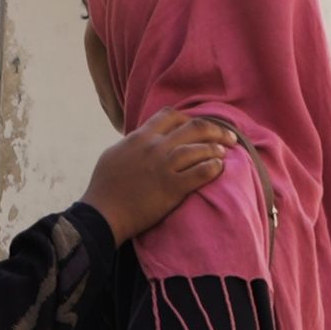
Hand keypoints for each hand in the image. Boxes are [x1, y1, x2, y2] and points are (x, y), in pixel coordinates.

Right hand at [80, 109, 236, 244]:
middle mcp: (154, 147)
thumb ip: (132, 143)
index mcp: (140, 137)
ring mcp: (164, 166)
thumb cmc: (104, 187)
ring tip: (224, 154)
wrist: (102, 213)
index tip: (198, 128)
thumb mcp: (114, 154)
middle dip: (215, 130)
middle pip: (193, 128)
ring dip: (216, 149)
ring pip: (200, 148)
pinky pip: (201, 172)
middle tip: (228, 138)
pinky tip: (219, 169)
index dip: (189, 119)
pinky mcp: (172, 187)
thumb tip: (141, 137)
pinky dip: (214, 168)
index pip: (170, 115)